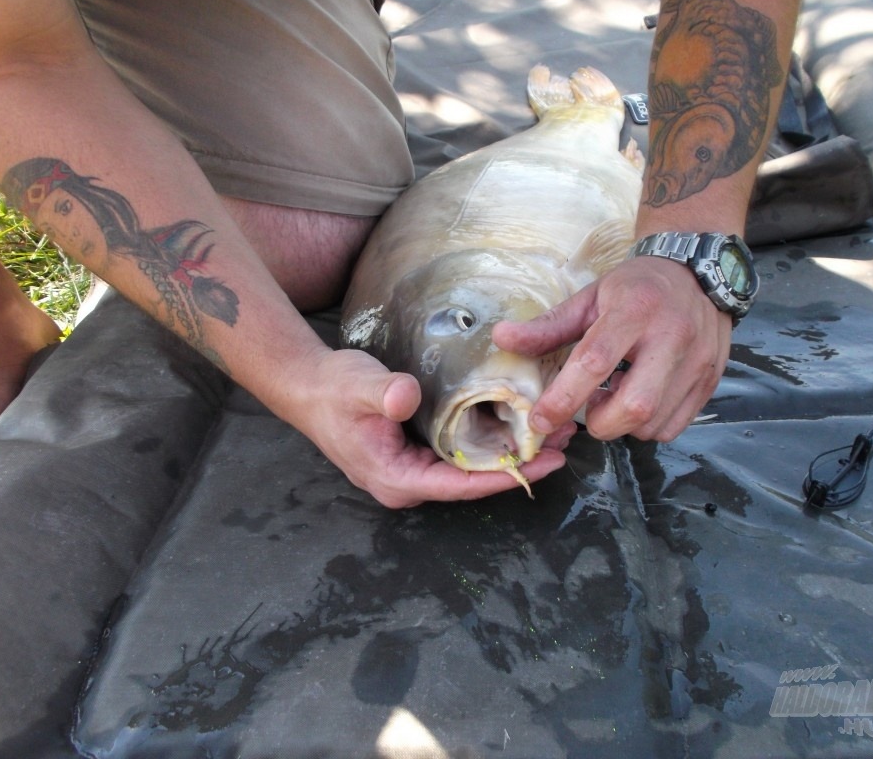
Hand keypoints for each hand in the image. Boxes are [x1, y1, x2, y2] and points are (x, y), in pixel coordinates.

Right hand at [281, 348, 571, 508]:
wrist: (308, 385)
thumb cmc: (332, 388)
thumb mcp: (358, 386)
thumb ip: (383, 394)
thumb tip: (405, 399)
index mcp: (397, 480)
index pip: (462, 486)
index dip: (506, 476)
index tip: (545, 461)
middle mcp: (408, 484)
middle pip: (473, 482)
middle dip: (519, 464)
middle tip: (564, 441)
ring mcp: (413, 472)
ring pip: (470, 470)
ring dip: (510, 453)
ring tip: (554, 433)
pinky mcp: (417, 456)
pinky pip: (461, 456)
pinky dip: (491, 442)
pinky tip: (517, 425)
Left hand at [493, 258, 730, 442]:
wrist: (697, 273)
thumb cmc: (635, 288)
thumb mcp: (589, 297)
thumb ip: (547, 327)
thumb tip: (502, 339)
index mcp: (634, 310)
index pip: (595, 362)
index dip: (563, 398)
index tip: (539, 419)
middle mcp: (672, 336)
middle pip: (635, 405)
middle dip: (600, 423)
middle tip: (588, 409)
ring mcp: (698, 361)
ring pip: (654, 423)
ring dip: (623, 426)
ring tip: (614, 399)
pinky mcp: (712, 379)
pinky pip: (674, 426)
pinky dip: (648, 427)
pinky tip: (638, 400)